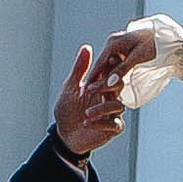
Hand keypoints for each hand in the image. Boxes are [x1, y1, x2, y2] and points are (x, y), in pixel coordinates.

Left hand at [51, 41, 131, 165]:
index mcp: (101, 87)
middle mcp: (109, 99)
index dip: (111, 66)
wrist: (64, 134)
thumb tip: (86, 47)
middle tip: (98, 87)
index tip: (109, 59)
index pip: (111, 73)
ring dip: (102, 108)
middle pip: (119, 87)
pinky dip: (100, 122)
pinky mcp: (111, 129)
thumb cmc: (67, 110)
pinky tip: (87, 123)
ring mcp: (112, 114)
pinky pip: (114, 124)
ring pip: (117, 106)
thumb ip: (80, 69)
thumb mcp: (70, 88)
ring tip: (86, 113)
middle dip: (109, 85)